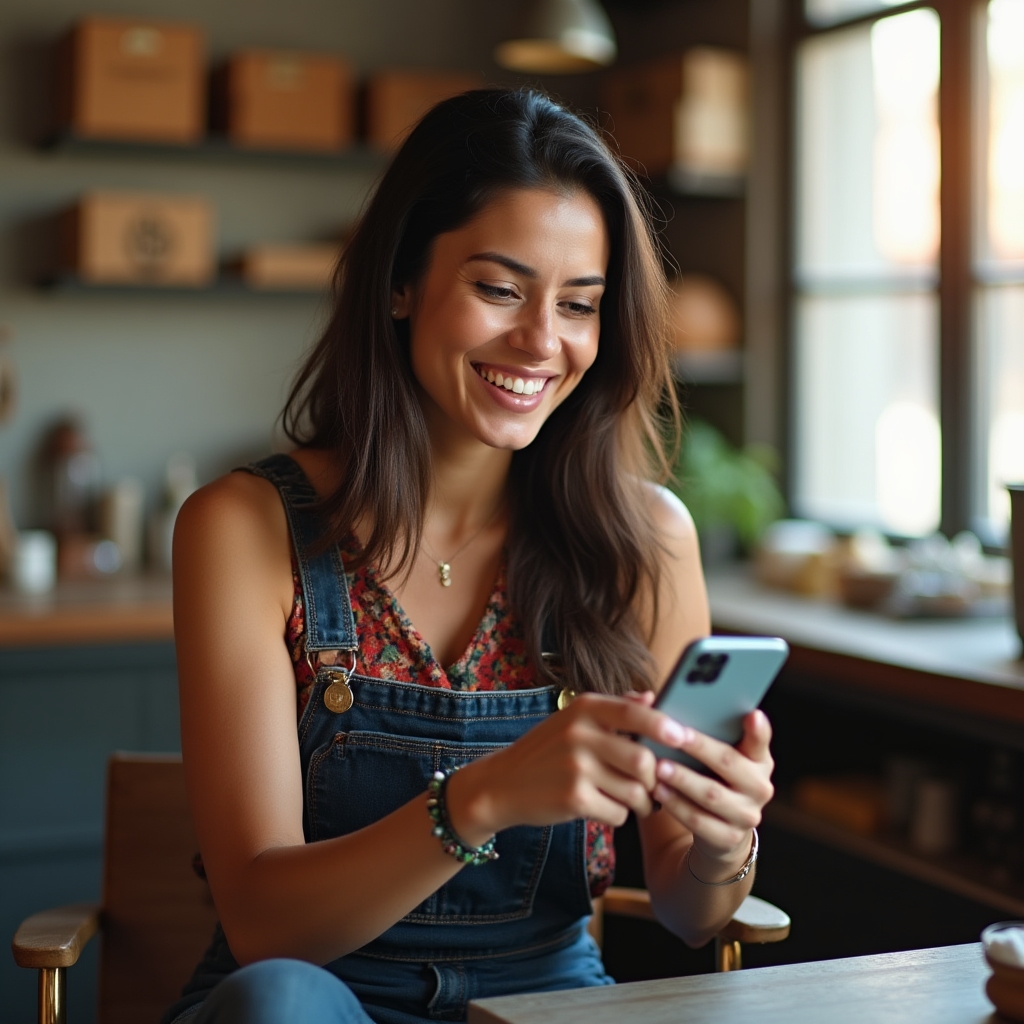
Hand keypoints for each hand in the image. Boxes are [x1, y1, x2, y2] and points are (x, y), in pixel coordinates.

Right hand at [447, 692, 691, 840]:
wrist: (501, 784)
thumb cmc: (546, 752)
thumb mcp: (573, 721)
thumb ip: (614, 709)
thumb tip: (652, 697)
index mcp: (584, 708)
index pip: (635, 714)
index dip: (664, 726)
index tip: (683, 737)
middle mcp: (580, 733)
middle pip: (643, 761)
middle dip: (655, 780)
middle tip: (653, 787)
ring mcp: (576, 767)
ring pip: (634, 791)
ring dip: (640, 802)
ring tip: (632, 801)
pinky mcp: (573, 798)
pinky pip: (618, 813)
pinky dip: (618, 816)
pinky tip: (603, 809)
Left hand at [650, 710, 773, 864]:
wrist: (719, 827)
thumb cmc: (709, 776)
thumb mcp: (713, 754)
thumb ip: (701, 728)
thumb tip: (656, 699)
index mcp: (758, 759)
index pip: (761, 741)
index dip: (758, 730)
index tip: (751, 714)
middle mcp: (760, 787)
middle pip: (730, 763)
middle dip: (700, 748)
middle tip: (674, 736)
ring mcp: (747, 815)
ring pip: (712, 795)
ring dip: (683, 780)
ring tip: (658, 768)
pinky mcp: (729, 838)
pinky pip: (699, 822)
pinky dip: (677, 806)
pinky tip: (658, 793)